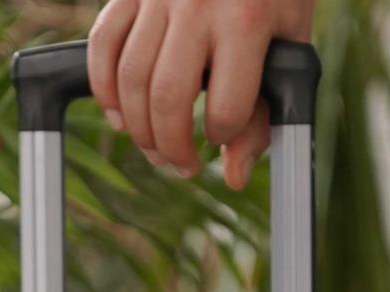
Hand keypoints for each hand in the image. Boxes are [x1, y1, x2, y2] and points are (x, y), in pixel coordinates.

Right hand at [87, 0, 314, 189]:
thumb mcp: (286, 44)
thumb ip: (264, 111)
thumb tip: (234, 177)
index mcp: (246, 21)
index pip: (225, 109)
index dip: (223, 137)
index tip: (222, 135)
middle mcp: (198, 4)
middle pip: (167, 98)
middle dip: (171, 146)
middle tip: (181, 163)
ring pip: (131, 79)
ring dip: (138, 129)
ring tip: (155, 148)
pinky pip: (103, 45)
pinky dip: (103, 90)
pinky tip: (119, 117)